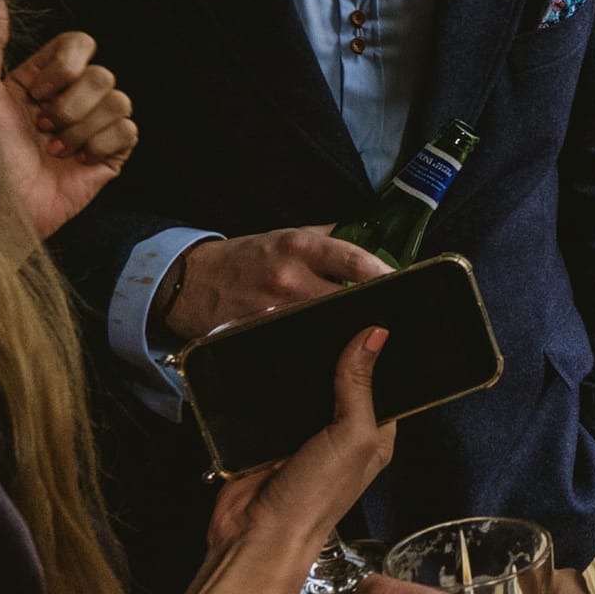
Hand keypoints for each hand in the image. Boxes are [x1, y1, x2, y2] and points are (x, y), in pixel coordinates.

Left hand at [0, 0, 137, 243]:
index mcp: (41, 81)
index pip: (79, 45)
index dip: (63, 67)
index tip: (33, 93)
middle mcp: (69, 100)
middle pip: (102, 73)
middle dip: (71, 104)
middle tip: (43, 128)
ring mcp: (93, 128)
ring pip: (119, 100)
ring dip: (83, 128)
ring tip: (57, 150)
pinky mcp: (110, 156)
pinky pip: (128, 130)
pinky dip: (101, 144)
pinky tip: (78, 161)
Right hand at [162, 229, 391, 340]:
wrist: (189, 282)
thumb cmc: (246, 257)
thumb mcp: (287, 236)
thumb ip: (328, 240)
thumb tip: (369, 241)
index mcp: (298, 247)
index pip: (353, 260)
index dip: (384, 274)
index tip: (406, 286)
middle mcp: (287, 278)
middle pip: (344, 299)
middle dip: (369, 308)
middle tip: (394, 317)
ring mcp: (272, 312)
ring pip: (324, 327)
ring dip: (347, 333)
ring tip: (367, 338)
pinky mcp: (258, 338)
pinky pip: (297, 347)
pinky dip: (317, 351)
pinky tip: (333, 357)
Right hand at [207, 325, 395, 554]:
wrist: (255, 535)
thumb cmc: (315, 498)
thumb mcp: (351, 437)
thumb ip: (360, 386)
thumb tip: (374, 335)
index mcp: (374, 433)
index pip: (386, 381)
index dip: (380, 352)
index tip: (373, 314)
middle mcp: (342, 432)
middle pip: (343, 378)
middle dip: (337, 351)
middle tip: (328, 310)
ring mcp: (305, 433)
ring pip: (307, 386)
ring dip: (302, 365)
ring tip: (297, 324)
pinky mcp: (269, 434)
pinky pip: (274, 398)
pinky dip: (271, 382)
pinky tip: (267, 356)